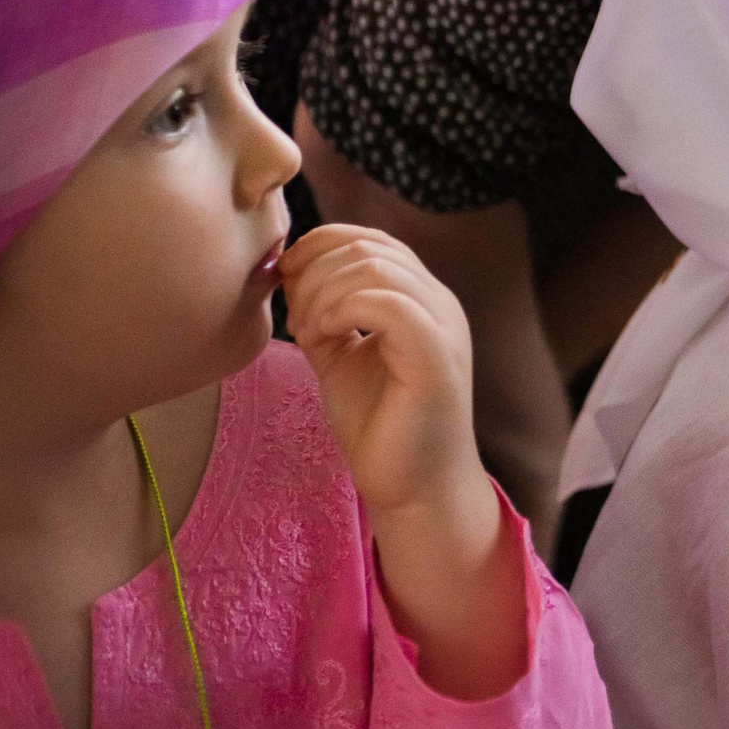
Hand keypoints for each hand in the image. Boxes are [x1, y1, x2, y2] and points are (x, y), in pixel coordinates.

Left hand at [282, 226, 483, 524]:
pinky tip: (321, 340)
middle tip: (293, 319)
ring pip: (376, 268)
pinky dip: (340, 311)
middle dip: (314, 273)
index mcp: (422, 300)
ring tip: (307, 334)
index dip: (321, 243)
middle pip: (368, 248)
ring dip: (322, 294)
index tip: (284, 277)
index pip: (372, 240)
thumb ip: (325, 315)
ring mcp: (443, 328)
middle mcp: (440, 304)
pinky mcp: (436, 358)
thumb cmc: (379, 427)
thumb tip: (290, 273)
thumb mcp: (341, 357)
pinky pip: (388, 304)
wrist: (413, 489)